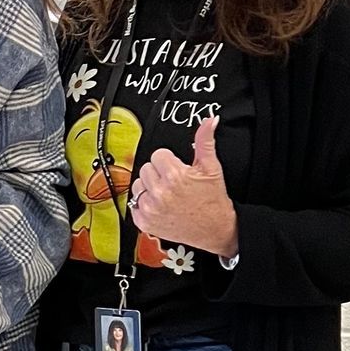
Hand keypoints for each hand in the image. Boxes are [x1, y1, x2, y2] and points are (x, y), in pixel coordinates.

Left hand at [130, 112, 238, 255]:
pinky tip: (160, 206)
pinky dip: (144, 205)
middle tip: (173, 183)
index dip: (169, 161)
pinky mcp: (145, 222)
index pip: (157, 155)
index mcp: (175, 176)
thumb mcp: (212, 168)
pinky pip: (133, 204)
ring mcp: (151, 209)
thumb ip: (205, 141)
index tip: (177, 170)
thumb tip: (209, 120)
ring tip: (166, 194)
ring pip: (138, 185)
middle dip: (158, 173)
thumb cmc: (213, 200)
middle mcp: (160, 192)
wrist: (216, 229)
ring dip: (149, 188)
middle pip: (146, 168)